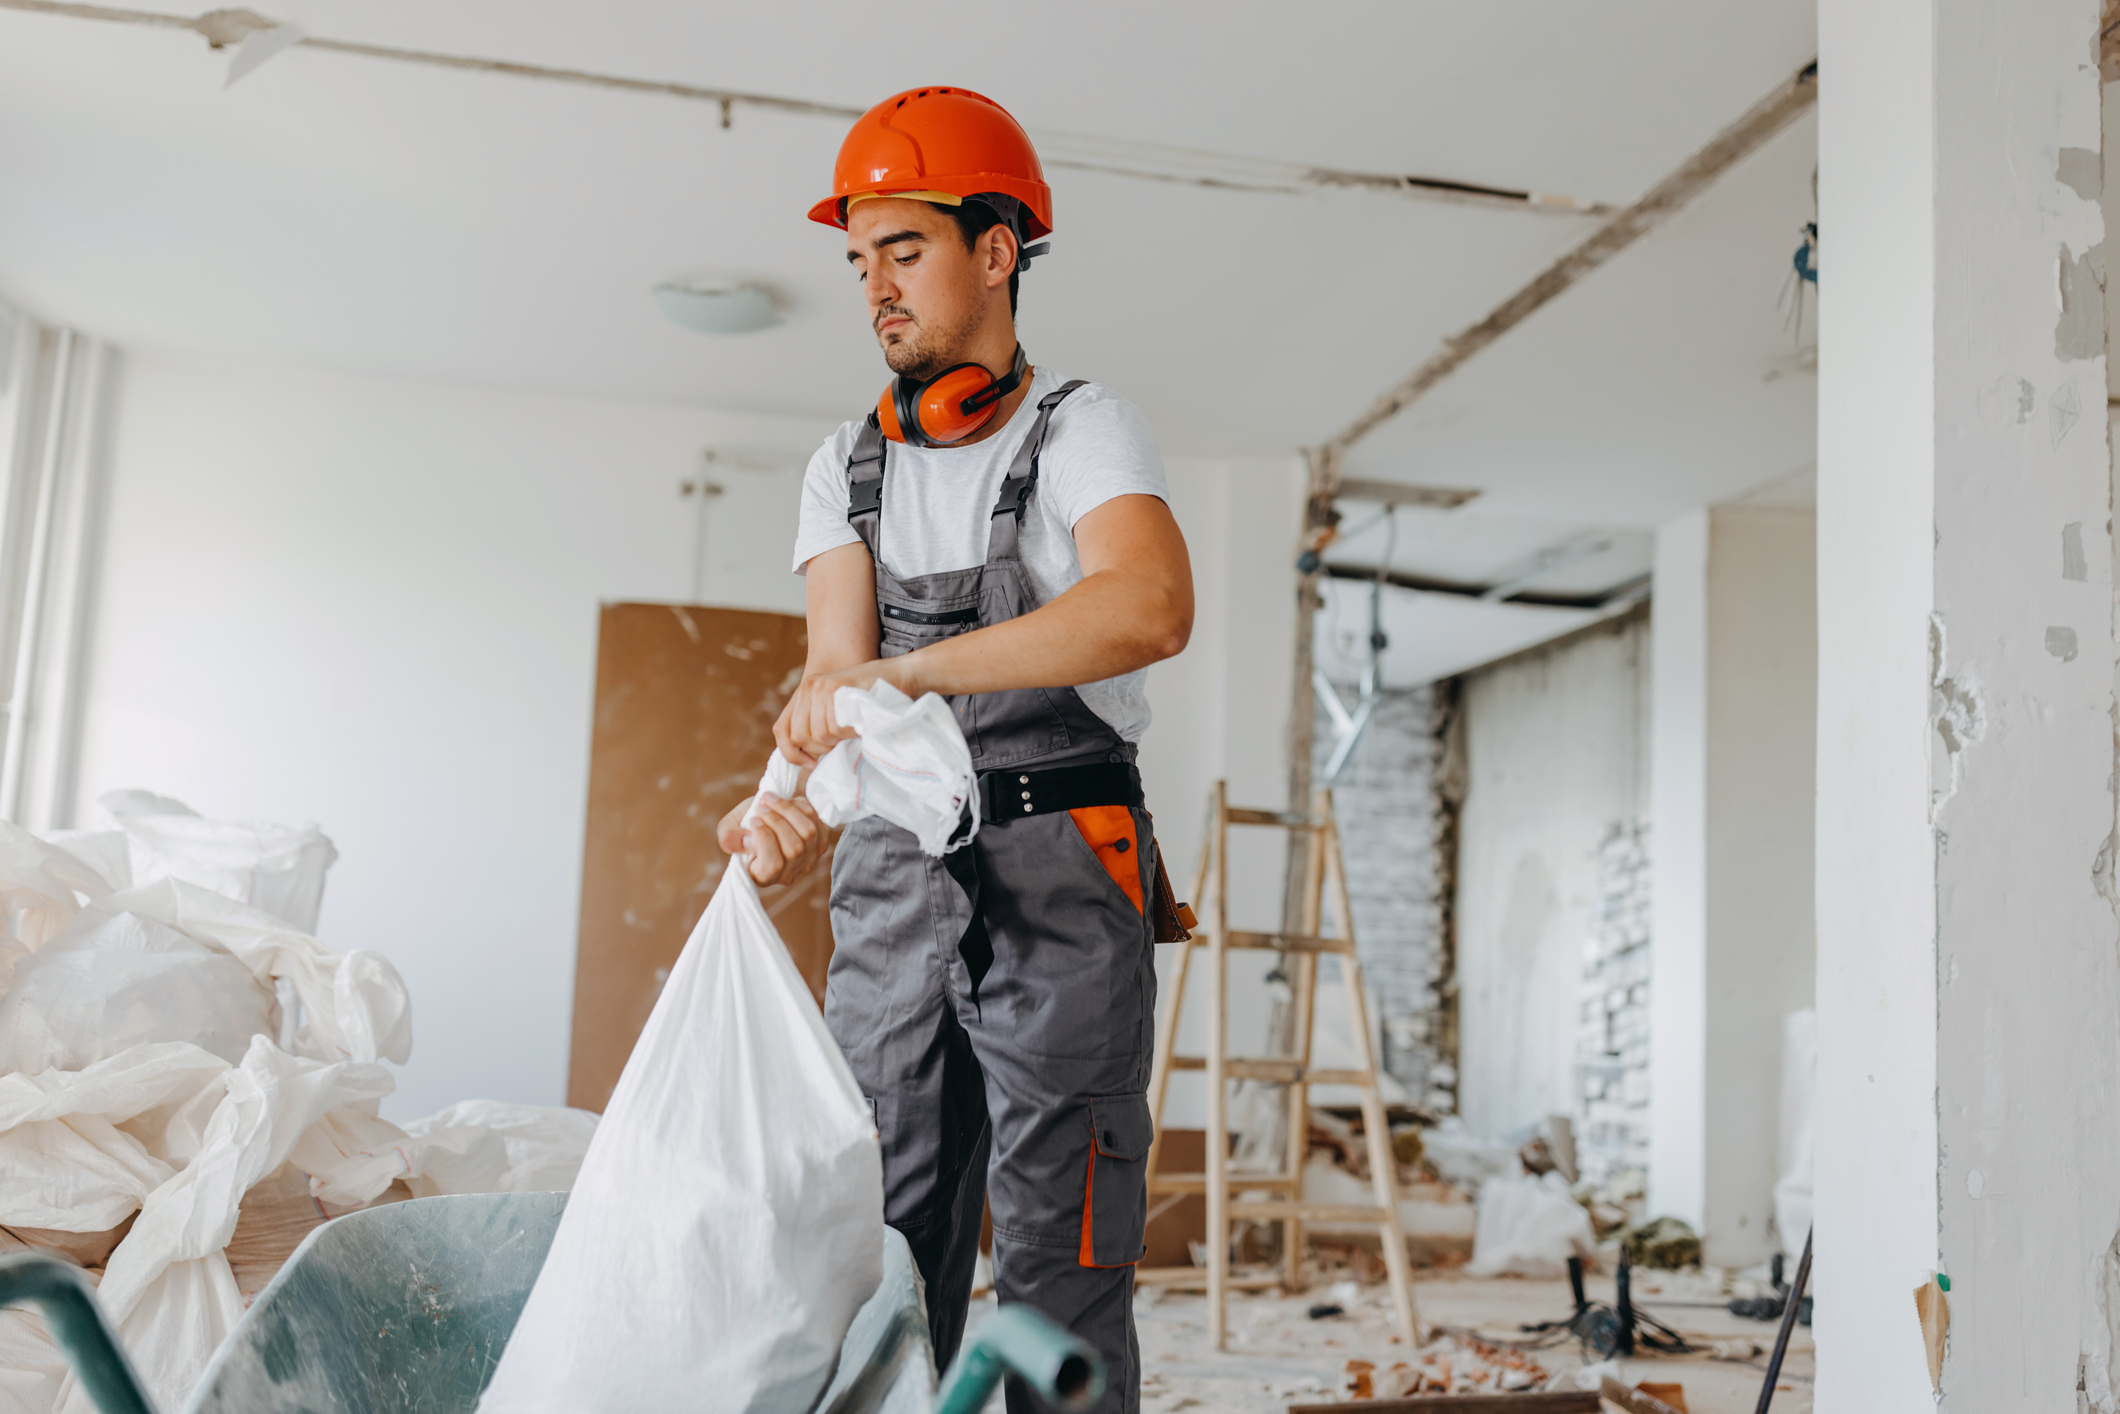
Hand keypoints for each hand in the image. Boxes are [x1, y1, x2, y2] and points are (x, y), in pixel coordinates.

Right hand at [716, 792, 830, 885]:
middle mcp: (788, 873)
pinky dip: (802, 809)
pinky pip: (818, 824)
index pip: (772, 866)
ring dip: (789, 811)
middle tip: (761, 805)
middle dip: (777, 821)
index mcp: (762, 876)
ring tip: (771, 799)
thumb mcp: (729, 828)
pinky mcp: (820, 844)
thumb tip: (750, 842)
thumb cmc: (745, 824)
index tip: (753, 819)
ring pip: (808, 834)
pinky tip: (788, 803)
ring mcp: (808, 860)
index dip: (765, 839)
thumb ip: (730, 838)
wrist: (766, 812)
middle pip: (793, 849)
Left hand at [774, 657, 920, 766]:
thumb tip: (804, 757)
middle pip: (801, 736)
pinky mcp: (838, 688)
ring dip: (839, 739)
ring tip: (854, 729)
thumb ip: (819, 722)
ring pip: (819, 734)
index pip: (783, 732)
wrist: (901, 674)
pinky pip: (836, 727)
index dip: (793, 754)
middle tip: (841, 742)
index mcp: (805, 692)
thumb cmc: (872, 697)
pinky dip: (849, 733)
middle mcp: (809, 687)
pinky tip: (860, 725)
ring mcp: (823, 687)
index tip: (810, 764)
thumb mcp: (838, 707)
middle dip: (821, 748)